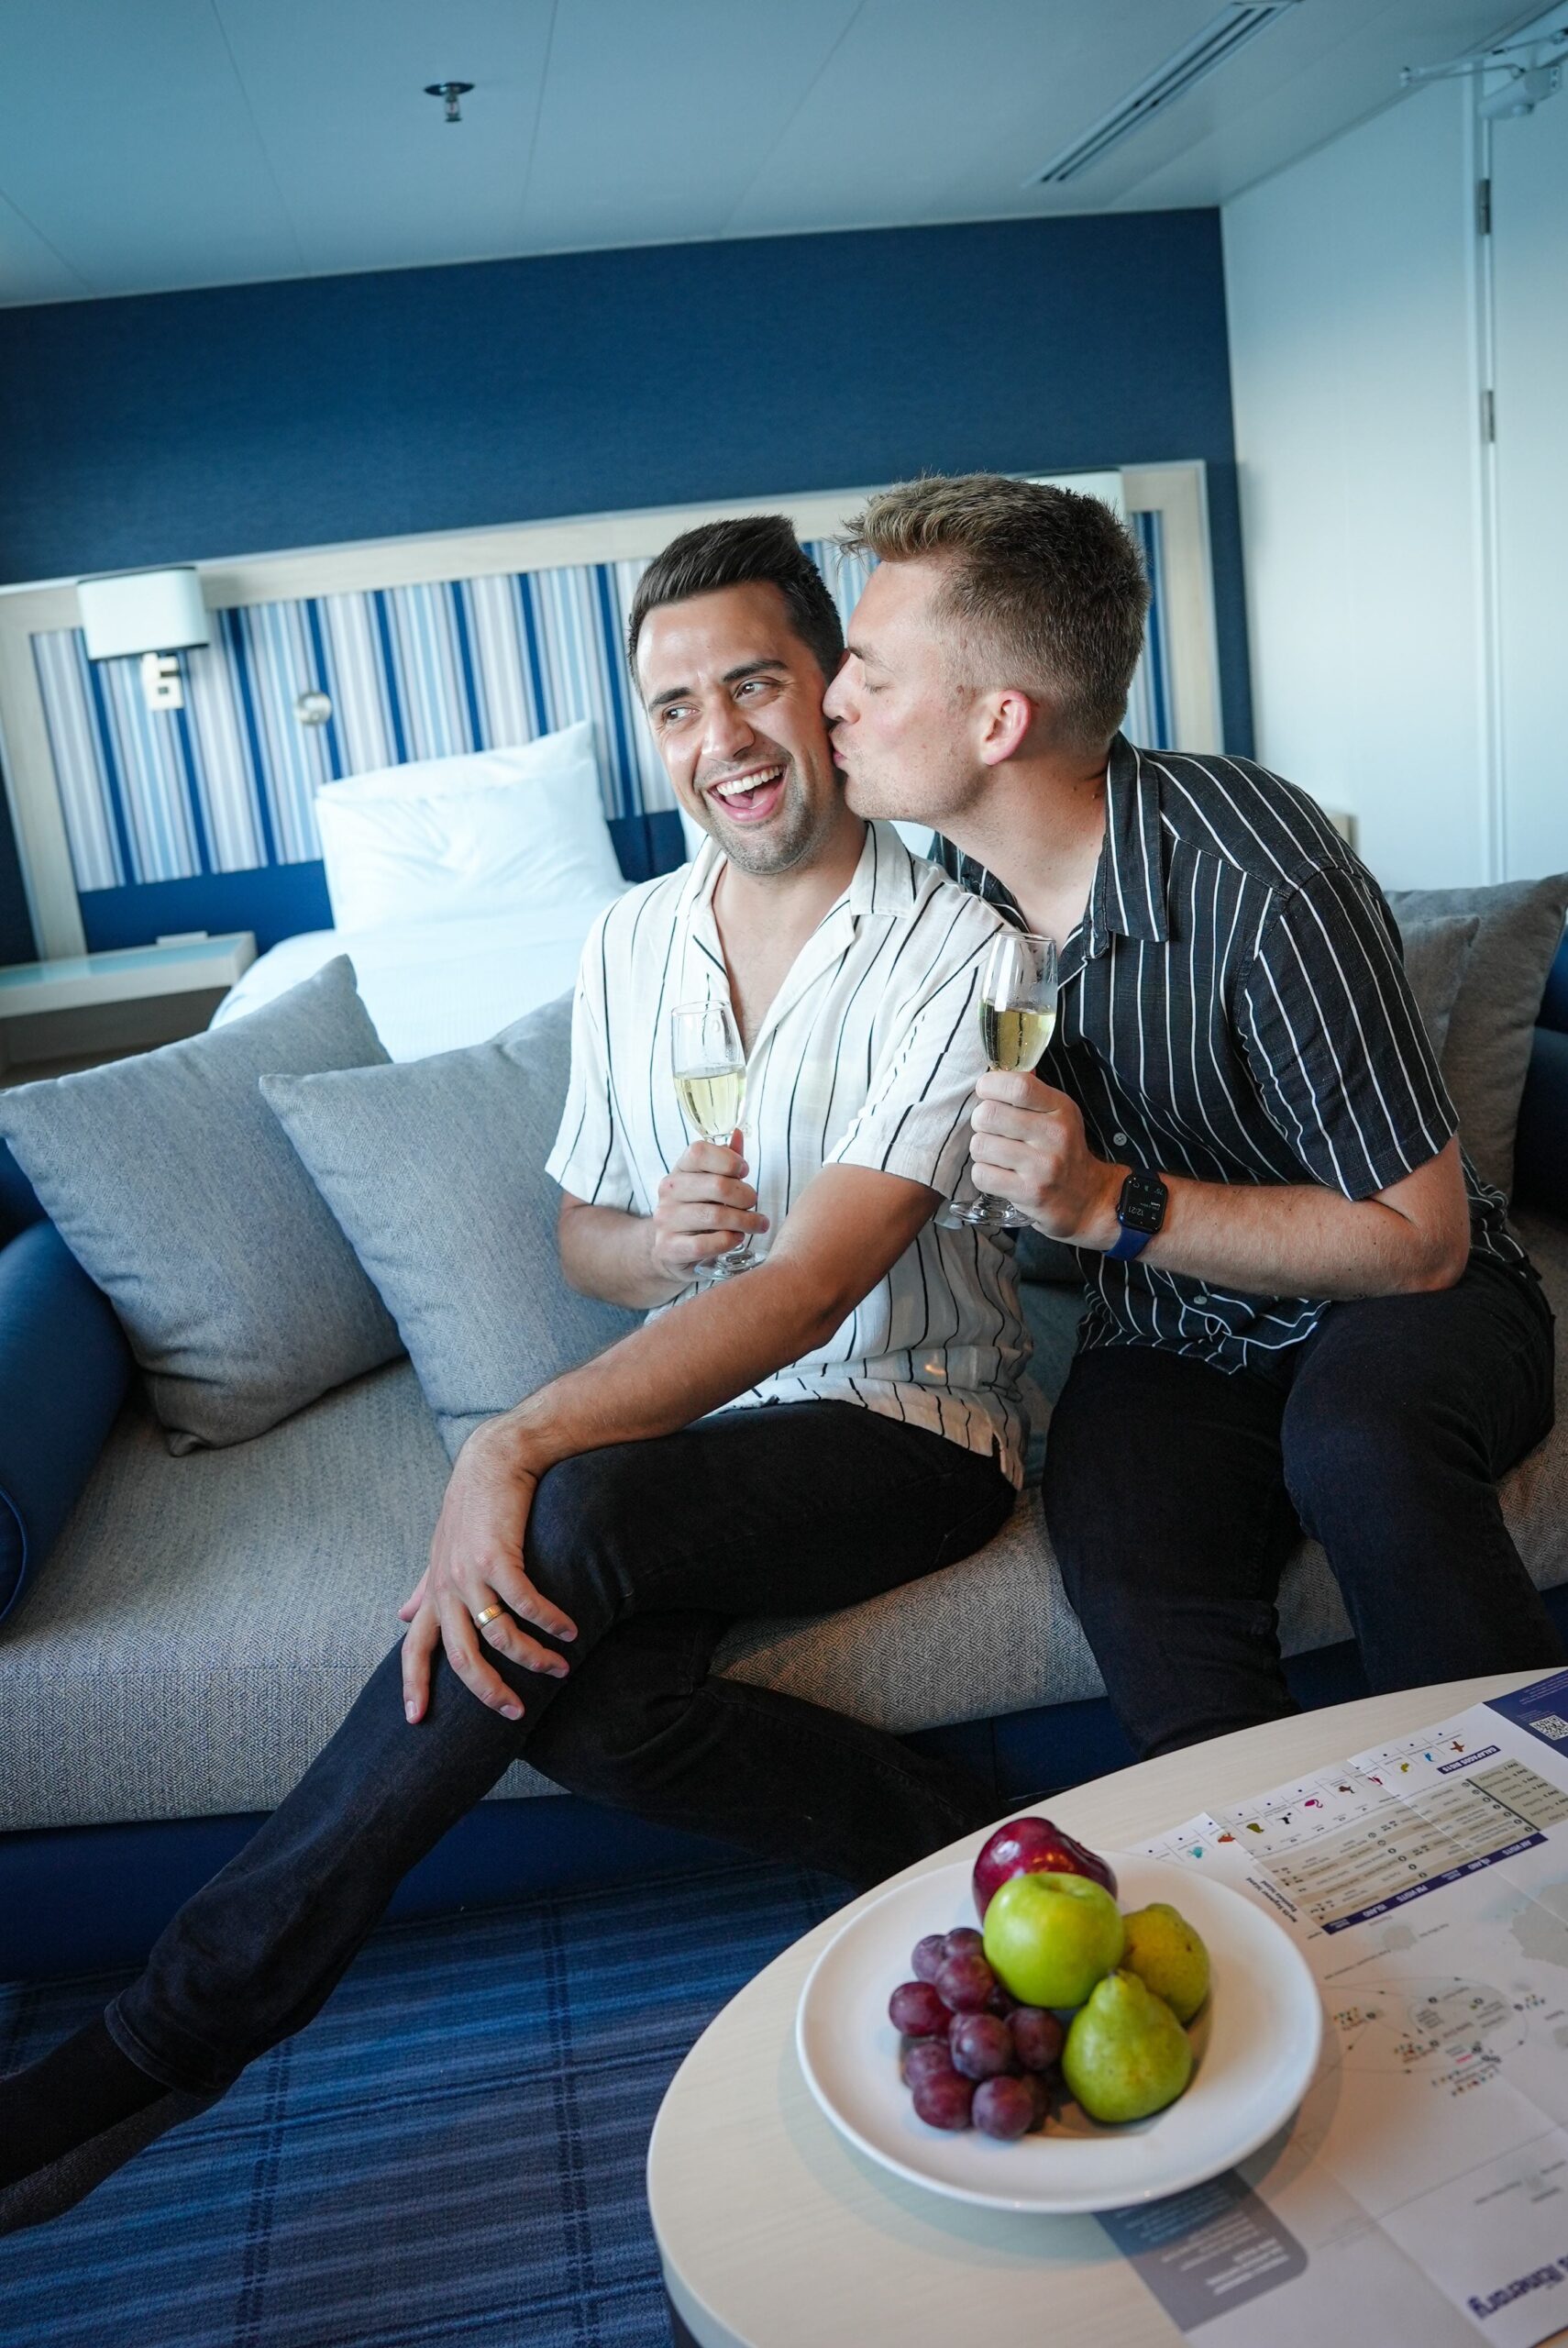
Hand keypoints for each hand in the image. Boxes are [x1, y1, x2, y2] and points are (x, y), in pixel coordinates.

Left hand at [398, 1423, 577, 1724]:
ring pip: (499, 1636)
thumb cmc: (472, 1505)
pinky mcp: (499, 1557)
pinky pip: (525, 1604)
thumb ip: (423, 1587)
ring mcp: (471, 1573)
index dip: (412, 1684)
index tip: (414, 1719)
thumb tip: (400, 1616)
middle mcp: (448, 1587)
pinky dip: (549, 1622)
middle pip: (461, 1656)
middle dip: (488, 1691)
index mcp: (435, 1591)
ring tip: (561, 1667)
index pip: (415, 1647)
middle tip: (514, 1712)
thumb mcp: (440, 1551)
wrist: (495, 1459)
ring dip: (533, 1658)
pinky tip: (570, 1631)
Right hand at [648, 1131, 768, 1283]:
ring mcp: (666, 1219)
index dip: (728, 1160)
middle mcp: (669, 1191)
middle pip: (716, 1185)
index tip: (744, 1171)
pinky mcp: (668, 1248)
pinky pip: (705, 1244)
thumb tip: (738, 1132)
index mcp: (679, 1169)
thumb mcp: (710, 1183)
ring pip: (715, 1217)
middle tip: (755, 1202)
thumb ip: (725, 1160)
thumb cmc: (698, 1209)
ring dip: (745, 1221)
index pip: (699, 1151)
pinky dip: (728, 1241)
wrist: (670, 1248)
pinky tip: (737, 1239)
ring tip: (757, 1224)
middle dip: (745, 1194)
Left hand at [970, 1071, 1125, 1245]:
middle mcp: (1054, 1135)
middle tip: (991, 1129)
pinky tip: (1000, 1175)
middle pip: (989, 1115)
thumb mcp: (1057, 1113)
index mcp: (1061, 1108)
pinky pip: (982, 1175)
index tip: (986, 1092)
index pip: (1018, 1086)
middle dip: (981, 1121)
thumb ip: (1030, 1090)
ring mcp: (1043, 1166)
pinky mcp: (1029, 1193)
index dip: (990, 1085)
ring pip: (980, 1146)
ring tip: (998, 1155)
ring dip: (982, 1150)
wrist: (1088, 1198)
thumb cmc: (1062, 1149)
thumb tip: (999, 1066)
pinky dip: (984, 1174)